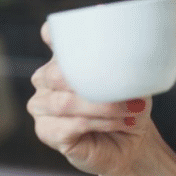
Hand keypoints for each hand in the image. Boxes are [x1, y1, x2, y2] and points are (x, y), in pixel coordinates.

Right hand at [27, 22, 153, 175]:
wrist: (132, 141)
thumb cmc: (129, 104)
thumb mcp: (133, 78)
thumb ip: (124, 58)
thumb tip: (124, 33)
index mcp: (65, 58)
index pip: (51, 36)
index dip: (56, 33)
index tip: (76, 33)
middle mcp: (47, 79)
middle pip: (57, 74)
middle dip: (95, 84)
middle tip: (130, 95)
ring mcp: (42, 106)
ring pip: (65, 103)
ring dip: (104, 108)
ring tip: (131, 111)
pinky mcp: (46, 132)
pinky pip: (71, 125)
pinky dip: (101, 123)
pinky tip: (120, 123)